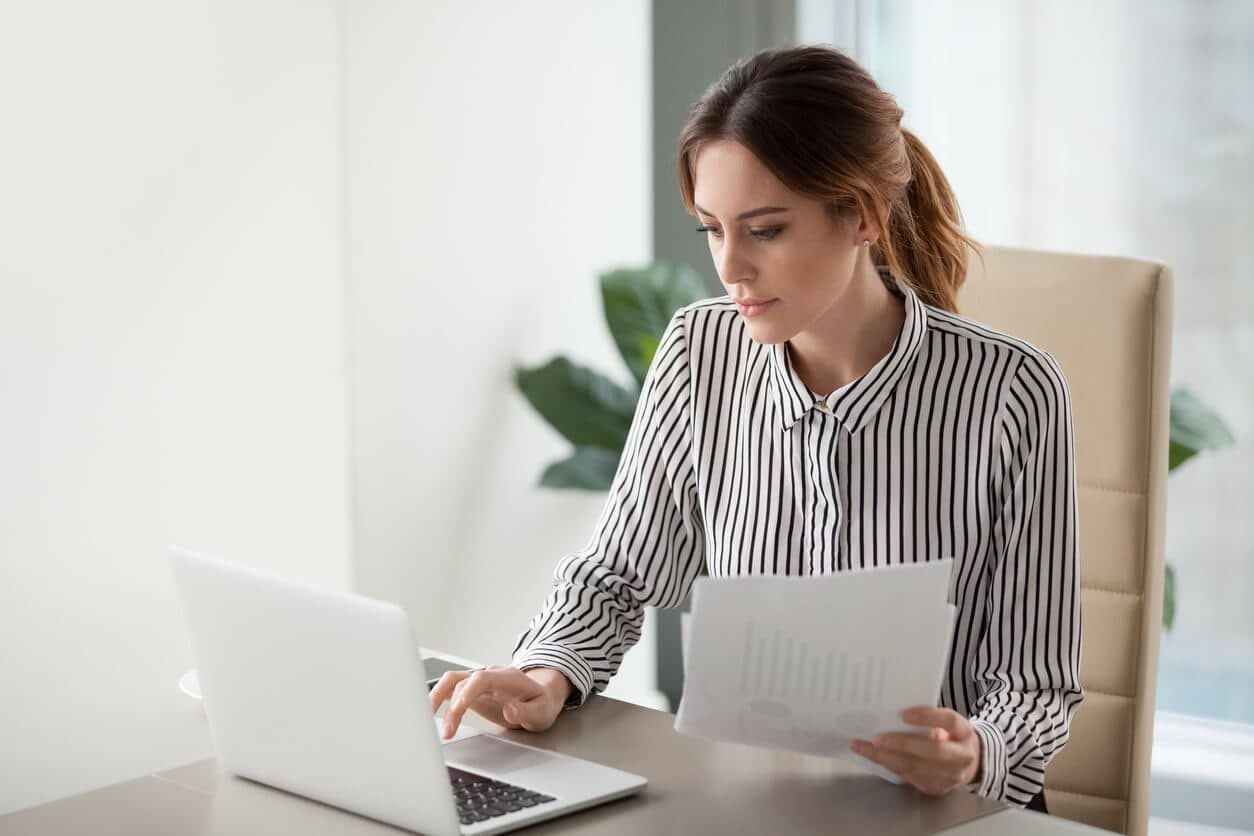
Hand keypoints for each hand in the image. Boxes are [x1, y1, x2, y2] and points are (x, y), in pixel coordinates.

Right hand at [429, 665, 571, 740]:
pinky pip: (450, 690)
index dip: (468, 692)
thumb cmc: (540, 703)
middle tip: (447, 731)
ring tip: (431, 724)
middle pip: (462, 681)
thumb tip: (509, 710)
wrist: (540, 696)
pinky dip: (438, 700)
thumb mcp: (541, 711)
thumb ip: (526, 711)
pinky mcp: (471, 691)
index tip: (459, 708)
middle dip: (451, 706)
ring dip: (438, 700)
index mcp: (508, 677)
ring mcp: (479, 682)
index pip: (482, 678)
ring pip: (451, 682)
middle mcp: (490, 675)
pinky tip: (430, 715)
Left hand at [850, 707, 981, 796]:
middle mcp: (962, 757)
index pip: (950, 722)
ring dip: (886, 758)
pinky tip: (874, 757)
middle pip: (933, 751)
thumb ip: (930, 718)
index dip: (927, 717)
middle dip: (901, 744)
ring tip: (863, 747)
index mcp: (965, 733)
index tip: (903, 714)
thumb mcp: (949, 724)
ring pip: (916, 768)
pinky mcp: (937, 788)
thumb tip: (896, 714)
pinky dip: (889, 766)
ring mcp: (951, 776)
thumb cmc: (953, 736)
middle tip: (876, 737)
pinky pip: (910, 778)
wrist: (972, 764)